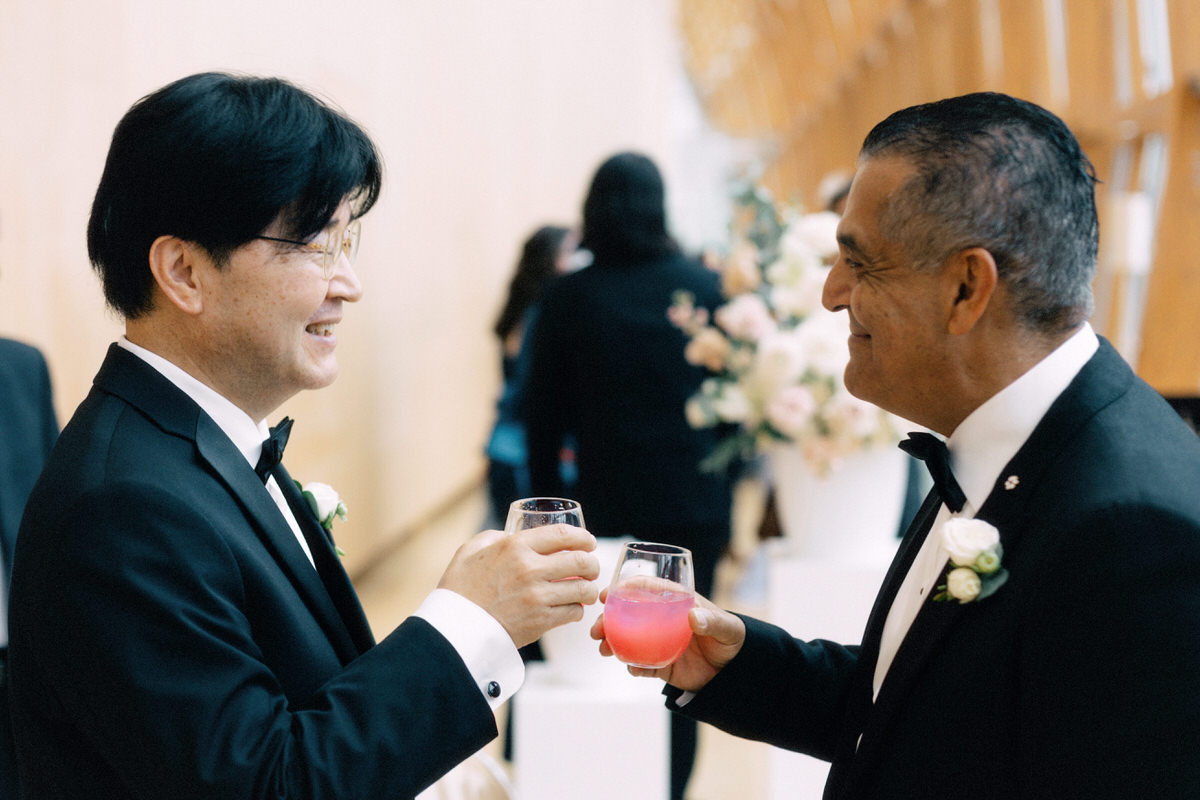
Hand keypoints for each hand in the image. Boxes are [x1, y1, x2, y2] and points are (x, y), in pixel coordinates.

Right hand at [438, 524, 599, 647]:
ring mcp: (537, 596)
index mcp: (515, 546)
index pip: (563, 534)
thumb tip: (514, 535)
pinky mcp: (540, 621)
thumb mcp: (471, 550)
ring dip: (588, 589)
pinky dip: (576, 610)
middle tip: (591, 568)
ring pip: (582, 589)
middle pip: (580, 561)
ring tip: (585, 590)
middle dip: (592, 564)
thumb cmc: (459, 588)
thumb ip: (495, 538)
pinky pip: (573, 612)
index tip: (589, 542)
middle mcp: (530, 569)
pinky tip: (569, 608)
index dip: (583, 537)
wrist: (453, 629)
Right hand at [590, 588, 744, 691]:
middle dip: (607, 619)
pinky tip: (630, 667)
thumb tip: (692, 618)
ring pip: (627, 639)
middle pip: (627, 614)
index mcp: (674, 601)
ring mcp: (658, 641)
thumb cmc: (731, 638)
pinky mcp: (661, 664)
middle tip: (596, 628)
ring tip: (604, 648)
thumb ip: (712, 621)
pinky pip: (641, 664)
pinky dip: (632, 665)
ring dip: (612, 642)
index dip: (623, 588)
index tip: (605, 594)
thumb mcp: (727, 628)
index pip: (645, 588)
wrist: (734, 671)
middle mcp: (661, 619)